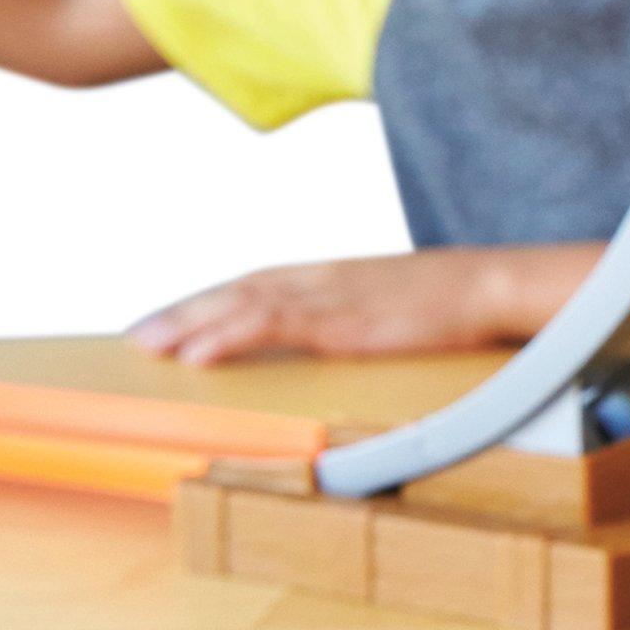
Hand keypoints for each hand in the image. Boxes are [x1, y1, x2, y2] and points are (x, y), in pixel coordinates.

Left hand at [130, 249, 514, 365]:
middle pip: (237, 290)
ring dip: (190, 324)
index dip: (211, 301)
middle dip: (185, 312)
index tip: (173, 320)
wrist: (492, 284)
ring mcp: (328, 295)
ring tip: (149, 345)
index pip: (257, 284)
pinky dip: (229, 335)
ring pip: (243, 304)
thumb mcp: (398, 306)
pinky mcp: (341, 319)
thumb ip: (365, 317)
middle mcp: (320, 278)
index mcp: (334, 276)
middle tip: (137, 336)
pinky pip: (271, 326)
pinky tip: (198, 353)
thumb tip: (350, 340)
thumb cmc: (455, 301)